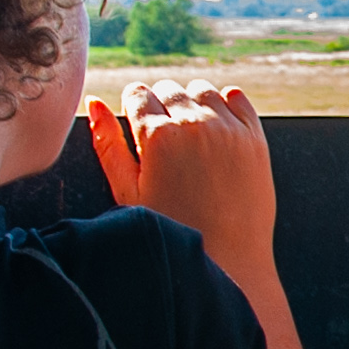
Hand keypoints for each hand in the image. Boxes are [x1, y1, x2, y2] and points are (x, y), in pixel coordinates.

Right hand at [89, 80, 278, 277]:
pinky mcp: (255, 137)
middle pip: (168, 89)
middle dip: (160, 105)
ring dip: (191, 102)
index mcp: (158, 137)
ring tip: (189, 134)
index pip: (136, 93)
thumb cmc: (173, 230)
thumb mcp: (128, 192)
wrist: (229, 259)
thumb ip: (107, 143)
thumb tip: (93, 102)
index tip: (138, 126)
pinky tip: (217, 126)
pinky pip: (237, 96)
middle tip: (164, 140)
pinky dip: (224, 103)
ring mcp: (228, 129)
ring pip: (201, 89)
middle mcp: (194, 124)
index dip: (133, 108)